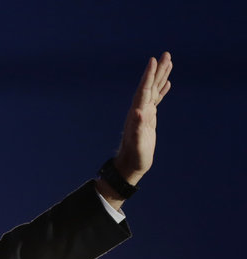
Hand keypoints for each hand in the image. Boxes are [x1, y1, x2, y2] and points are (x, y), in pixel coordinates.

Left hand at [115, 52, 172, 184]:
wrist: (130, 164)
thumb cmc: (134, 156)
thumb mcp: (138, 143)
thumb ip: (138, 128)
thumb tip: (139, 112)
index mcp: (137, 113)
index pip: (144, 90)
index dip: (149, 75)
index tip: (153, 60)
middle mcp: (139, 110)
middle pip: (150, 86)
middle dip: (158, 70)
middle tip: (166, 54)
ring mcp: (144, 113)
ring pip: (154, 90)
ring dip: (161, 76)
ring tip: (169, 62)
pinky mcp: (149, 118)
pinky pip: (156, 100)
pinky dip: (161, 90)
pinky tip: (167, 84)